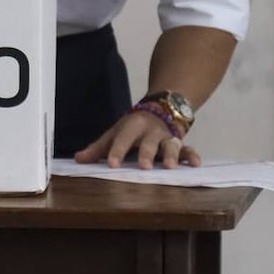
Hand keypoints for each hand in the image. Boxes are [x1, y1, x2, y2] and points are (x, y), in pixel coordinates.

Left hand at [73, 110, 201, 169]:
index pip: (122, 139)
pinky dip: (192, 156)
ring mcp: (167, 137)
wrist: (161, 107)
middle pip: (148, 142)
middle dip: (146, 153)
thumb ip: (98, 148)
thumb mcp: (115, 133)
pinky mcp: (180, 143)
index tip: (111, 164)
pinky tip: (195, 164)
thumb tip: (78, 160)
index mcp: (132, 127)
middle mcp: (151, 131)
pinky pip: (188, 149)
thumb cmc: (133, 128)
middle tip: (144, 166)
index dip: (117, 151)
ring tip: (170, 167)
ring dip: (172, 155)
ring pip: (171, 145)